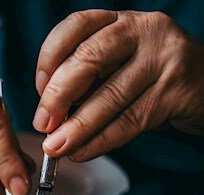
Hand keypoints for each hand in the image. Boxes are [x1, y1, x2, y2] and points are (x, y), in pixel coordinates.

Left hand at [34, 10, 203, 160]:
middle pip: (89, 58)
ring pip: (110, 96)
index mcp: (118, 21)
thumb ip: (85, 80)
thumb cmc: (149, 77)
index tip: (38, 88)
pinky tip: (82, 151)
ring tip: (56, 146)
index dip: (49, 57)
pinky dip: (101, 141)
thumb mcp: (115, 65)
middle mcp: (143, 30)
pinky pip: (131, 120)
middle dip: (58, 96)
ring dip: (77, 127)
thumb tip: (48, 115)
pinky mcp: (178, 90)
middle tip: (42, 123)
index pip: (75, 26)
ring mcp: (164, 58)